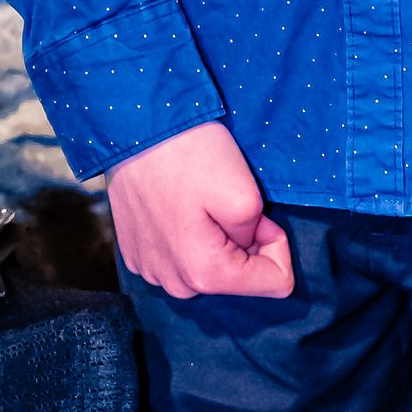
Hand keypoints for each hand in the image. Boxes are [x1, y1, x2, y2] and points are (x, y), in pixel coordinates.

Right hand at [107, 119, 293, 300]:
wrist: (134, 127)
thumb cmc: (190, 154)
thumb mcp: (246, 193)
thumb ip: (259, 233)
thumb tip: (251, 243)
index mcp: (205, 274)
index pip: (275, 282)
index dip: (277, 244)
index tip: (261, 214)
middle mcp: (173, 284)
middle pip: (236, 277)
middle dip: (243, 242)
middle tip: (225, 201)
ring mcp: (150, 270)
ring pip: (207, 267)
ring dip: (214, 239)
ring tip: (198, 200)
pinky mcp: (135, 253)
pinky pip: (178, 257)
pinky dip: (186, 235)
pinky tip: (176, 204)